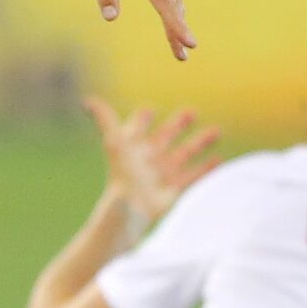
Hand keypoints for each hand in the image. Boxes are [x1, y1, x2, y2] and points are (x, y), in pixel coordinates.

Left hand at [85, 97, 220, 223]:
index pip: (138, 128)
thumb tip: (88, 100)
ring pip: (185, 153)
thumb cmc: (122, 173)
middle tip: (192, 111)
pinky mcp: (174, 190)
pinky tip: (218, 159)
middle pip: (166, 137)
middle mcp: (149, 159)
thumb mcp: (115, 142)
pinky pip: (193, 176)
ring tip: (216, 131)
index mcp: (134, 147)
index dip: (142, 120)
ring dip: (200, 142)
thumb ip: (105, 119)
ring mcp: (163, 174)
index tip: (148, 111)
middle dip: (178, 125)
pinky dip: (205, 168)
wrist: (131, 207)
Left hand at [86, 0, 194, 60]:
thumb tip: (110, 18)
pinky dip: (175, 1)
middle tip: (183, 56)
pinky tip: (173, 4)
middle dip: (177, 31)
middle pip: (173, 8)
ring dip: (178, 17)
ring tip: (180, 37)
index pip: (166, 10)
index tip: (191, 47)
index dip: (177, 30)